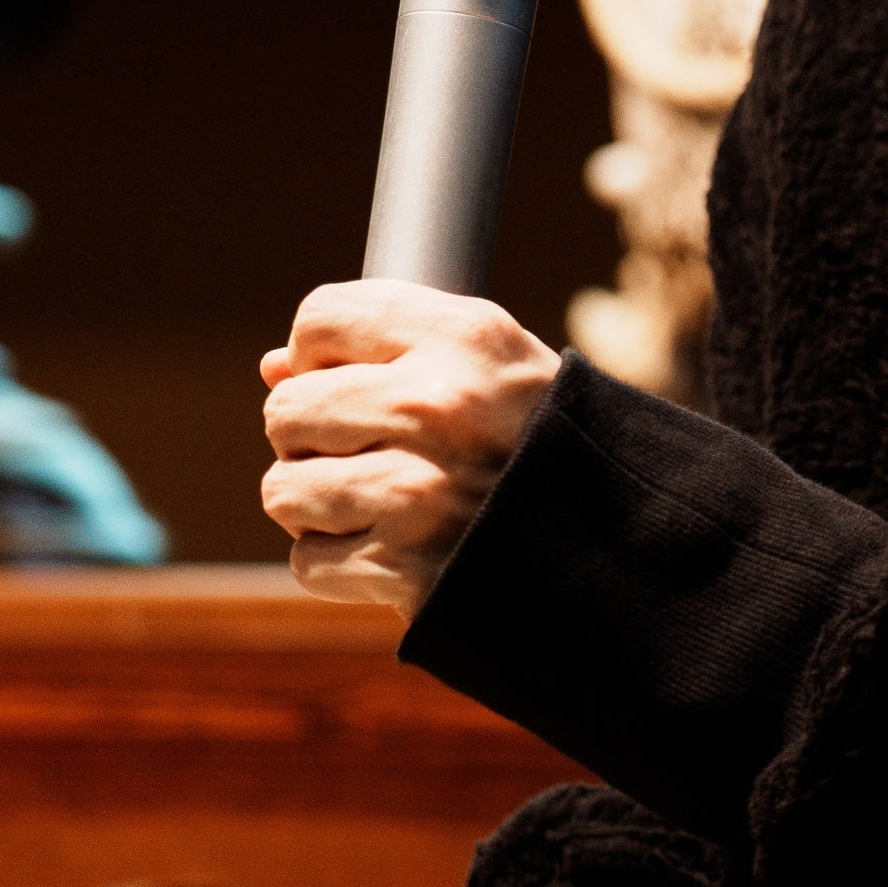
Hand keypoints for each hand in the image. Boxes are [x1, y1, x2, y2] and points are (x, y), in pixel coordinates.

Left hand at [260, 280, 559, 609]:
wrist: (617, 544)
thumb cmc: (536, 440)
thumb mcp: (484, 363)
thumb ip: (384, 349)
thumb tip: (270, 367)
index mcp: (462, 338)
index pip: (321, 319)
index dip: (318, 353)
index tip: (350, 377)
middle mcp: (437, 406)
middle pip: (285, 408)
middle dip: (308, 436)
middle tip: (364, 450)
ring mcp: (419, 491)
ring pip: (282, 489)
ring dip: (314, 505)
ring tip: (373, 502)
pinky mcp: (408, 567)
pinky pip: (308, 562)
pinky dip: (337, 564)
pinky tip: (389, 549)